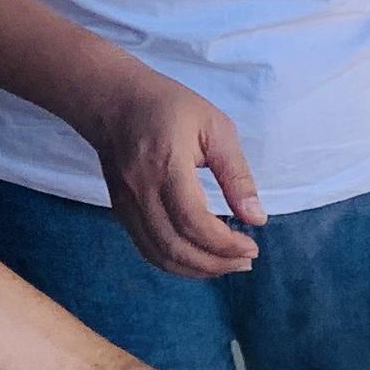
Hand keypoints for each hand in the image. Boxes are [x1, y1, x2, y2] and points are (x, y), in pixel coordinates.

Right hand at [76, 60, 263, 277]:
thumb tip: (257, 218)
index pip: (193, 221)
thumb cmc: (168, 106)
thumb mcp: (215, 127)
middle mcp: (140, 191)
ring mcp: (126, 205)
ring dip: (197, 269)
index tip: (252, 246)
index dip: (224, 244)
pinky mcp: (121, 211)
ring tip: (227, 264)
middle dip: (216, 263)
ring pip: (160, 255)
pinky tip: (200, 257)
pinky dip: (176, 262)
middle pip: (176, 247)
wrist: (112, 100)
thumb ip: (236, 175)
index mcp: (166, 166)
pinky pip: (148, 249)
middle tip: (246, 261)